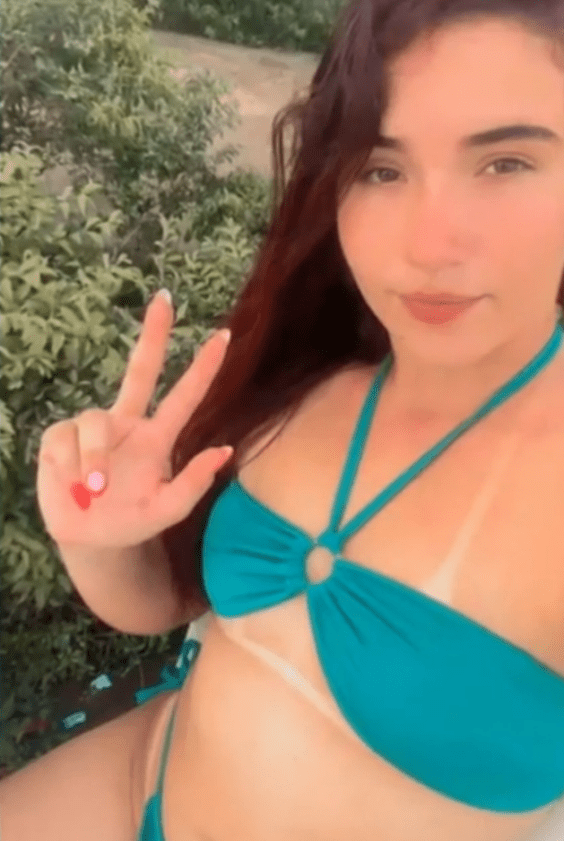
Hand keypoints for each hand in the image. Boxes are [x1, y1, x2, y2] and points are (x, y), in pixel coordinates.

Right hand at [37, 291, 232, 548]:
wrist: (90, 541)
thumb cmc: (132, 521)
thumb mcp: (165, 510)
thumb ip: (193, 484)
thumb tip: (225, 451)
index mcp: (157, 438)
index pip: (184, 396)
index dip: (203, 368)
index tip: (225, 337)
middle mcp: (127, 424)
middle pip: (141, 369)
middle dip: (153, 334)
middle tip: (166, 299)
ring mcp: (93, 428)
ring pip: (93, 422)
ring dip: (93, 458)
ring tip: (95, 490)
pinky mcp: (60, 438)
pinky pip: (64, 439)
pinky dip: (70, 465)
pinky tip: (73, 485)